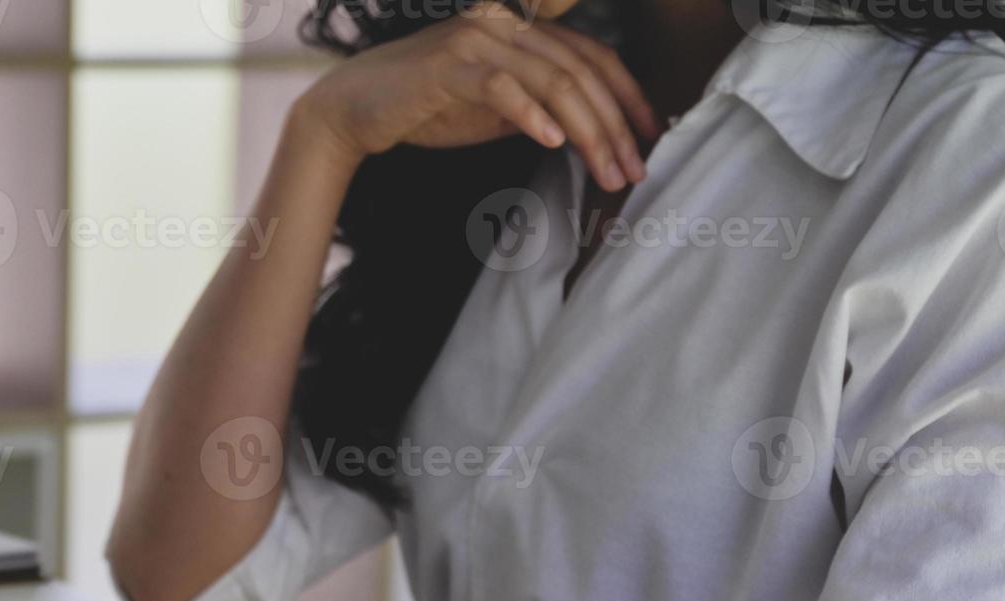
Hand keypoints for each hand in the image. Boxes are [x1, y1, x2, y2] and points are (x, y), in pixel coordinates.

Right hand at [291, 4, 658, 190]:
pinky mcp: (450, 66)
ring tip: (605, 172)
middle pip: (581, 72)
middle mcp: (505, 24)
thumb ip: (540, 107)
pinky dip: (533, 117)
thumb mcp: (496, 109)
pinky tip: (555, 146)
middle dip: (614, 127)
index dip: (628, 97)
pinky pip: (504, 89)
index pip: (593, 55)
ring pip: (554, 81)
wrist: (355, 110)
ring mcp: (477, 40)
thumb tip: (591, 135)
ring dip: (587, 133)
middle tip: (632, 172)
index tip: (649, 138)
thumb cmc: (426, 109)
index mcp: (522, 29)